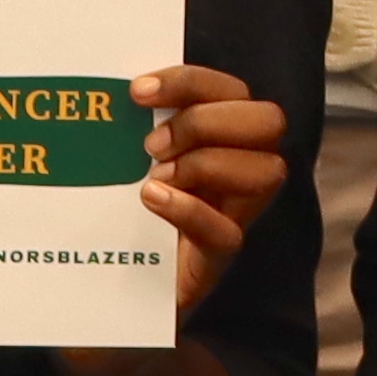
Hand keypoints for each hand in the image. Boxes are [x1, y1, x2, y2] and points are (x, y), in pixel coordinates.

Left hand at [129, 64, 290, 311]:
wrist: (107, 293)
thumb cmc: (117, 216)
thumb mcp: (124, 161)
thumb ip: (132, 127)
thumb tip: (108, 90)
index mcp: (219, 138)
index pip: (232, 90)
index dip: (191, 82)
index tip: (138, 92)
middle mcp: (238, 171)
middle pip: (269, 120)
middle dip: (207, 121)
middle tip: (152, 145)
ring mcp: (233, 215)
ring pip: (267, 171)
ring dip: (207, 163)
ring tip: (155, 176)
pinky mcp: (215, 261)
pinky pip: (229, 233)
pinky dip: (190, 210)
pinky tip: (152, 200)